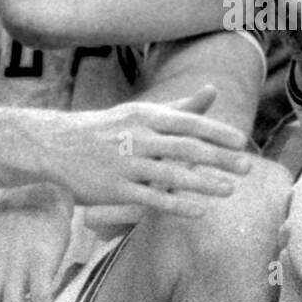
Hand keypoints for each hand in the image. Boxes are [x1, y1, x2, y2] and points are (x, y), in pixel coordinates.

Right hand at [40, 86, 250, 215]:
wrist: (55, 146)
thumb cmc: (107, 129)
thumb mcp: (140, 112)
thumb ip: (180, 107)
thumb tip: (213, 91)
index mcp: (145, 115)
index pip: (188, 122)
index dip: (216, 132)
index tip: (241, 142)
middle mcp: (136, 137)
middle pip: (185, 147)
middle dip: (219, 158)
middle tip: (247, 168)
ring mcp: (124, 164)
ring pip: (171, 175)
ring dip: (204, 183)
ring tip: (230, 190)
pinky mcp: (114, 190)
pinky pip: (150, 199)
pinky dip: (176, 205)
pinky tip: (199, 211)